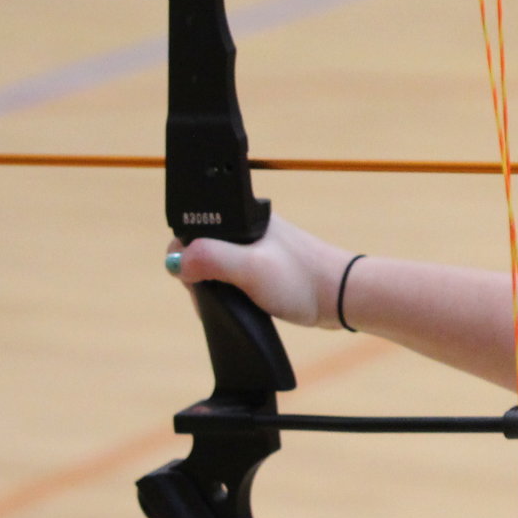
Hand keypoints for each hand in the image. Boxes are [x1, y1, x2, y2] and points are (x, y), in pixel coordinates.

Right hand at [169, 214, 354, 328]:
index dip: (184, 255)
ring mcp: (256, 247)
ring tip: (231, 298)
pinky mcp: (264, 266)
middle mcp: (247, 228)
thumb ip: (211, 259)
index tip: (194, 278)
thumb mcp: (250, 268)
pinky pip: (232, 276)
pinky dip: (230, 290)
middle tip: (217, 292)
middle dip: (199, 273)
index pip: (192, 229)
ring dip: (215, 284)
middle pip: (200, 249)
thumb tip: (176, 262)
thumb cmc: (300, 280)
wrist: (340, 297)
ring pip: (215, 265)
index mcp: (241, 217)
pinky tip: (241, 301)